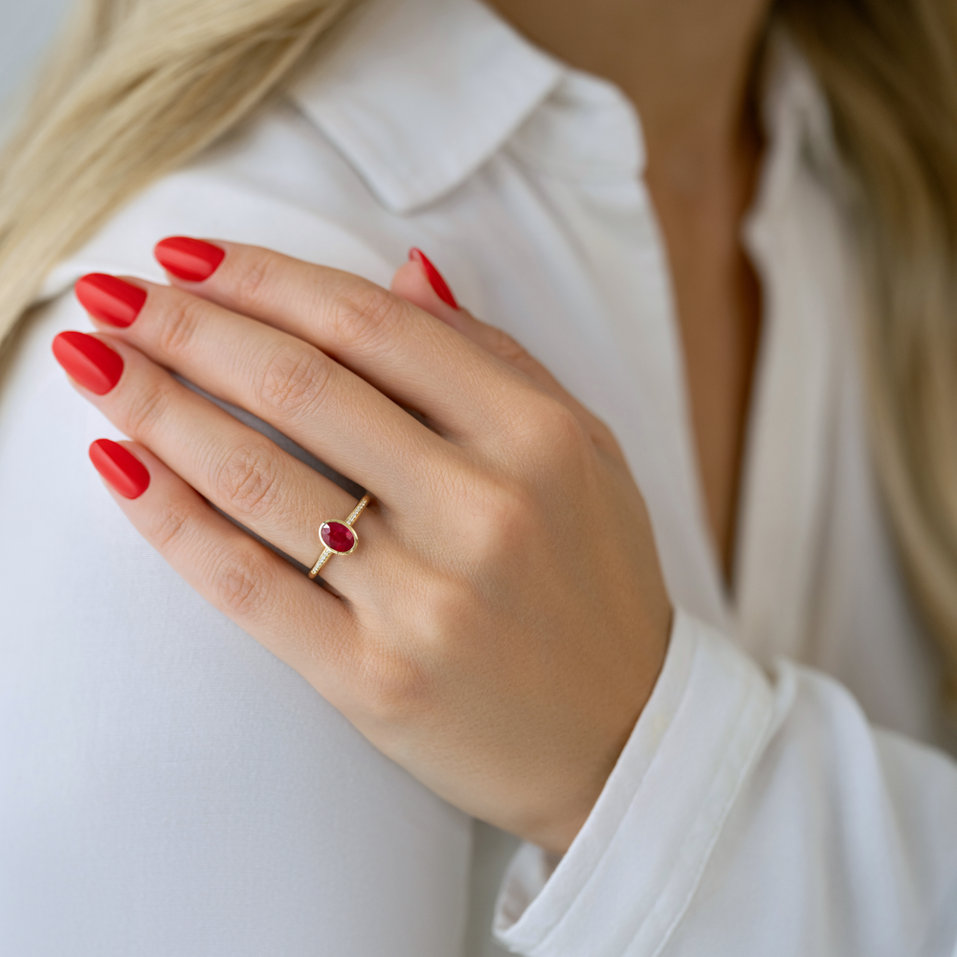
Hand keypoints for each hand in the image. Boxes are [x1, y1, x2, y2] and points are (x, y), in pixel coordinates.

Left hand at [52, 237, 672, 855]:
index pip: (371, 327)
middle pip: (301, 387)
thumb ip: (494, 358)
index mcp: (534, 437)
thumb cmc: (599, 582)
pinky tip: (119, 467)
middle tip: (110, 295)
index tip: (186, 255)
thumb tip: (404, 272)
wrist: (623, 733)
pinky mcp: (373, 679)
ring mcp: (426, 600)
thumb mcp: (582, 450)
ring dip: (156, 409)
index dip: (264, 278)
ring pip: (258, 478)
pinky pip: (249, 584)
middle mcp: (483, 509)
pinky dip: (170, 520)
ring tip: (93, 364)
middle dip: (186, 327)